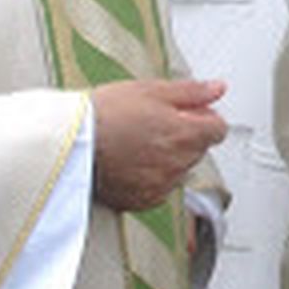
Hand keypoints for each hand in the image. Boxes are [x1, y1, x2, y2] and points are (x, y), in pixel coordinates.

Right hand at [90, 79, 227, 211]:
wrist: (70, 142)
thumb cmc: (106, 113)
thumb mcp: (153, 90)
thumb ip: (192, 91)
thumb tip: (218, 88)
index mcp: (186, 135)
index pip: (218, 129)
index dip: (206, 116)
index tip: (191, 112)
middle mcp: (178, 164)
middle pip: (199, 148)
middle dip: (187, 135)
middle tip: (157, 122)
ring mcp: (161, 185)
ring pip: (180, 169)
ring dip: (170, 157)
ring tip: (140, 141)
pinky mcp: (142, 200)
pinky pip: (161, 188)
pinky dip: (153, 176)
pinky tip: (133, 161)